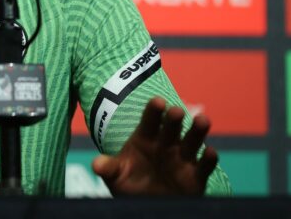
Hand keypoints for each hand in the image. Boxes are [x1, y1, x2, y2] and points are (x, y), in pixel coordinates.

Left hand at [92, 96, 217, 195]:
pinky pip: (204, 167)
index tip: (157, 101)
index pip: (149, 120)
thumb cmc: (130, 184)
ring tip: (203, 119)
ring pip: (192, 141)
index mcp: (145, 138)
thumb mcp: (116, 176)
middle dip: (174, 118)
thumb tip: (96, 165)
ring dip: (197, 131)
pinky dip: (208, 160)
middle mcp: (166, 144)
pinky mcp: (195, 176)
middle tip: (176, 111)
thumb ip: (109, 168)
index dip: (154, 111)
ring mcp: (182, 158)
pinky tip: (210, 153)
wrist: (146, 205)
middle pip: (171, 127)